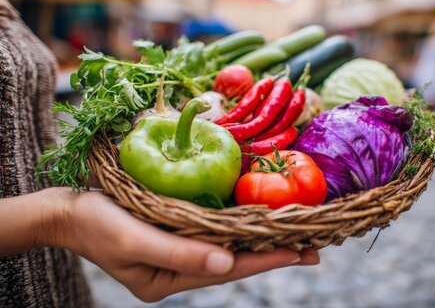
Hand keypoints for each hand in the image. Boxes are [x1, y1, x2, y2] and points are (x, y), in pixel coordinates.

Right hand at [52, 189, 318, 301]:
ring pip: (228, 246)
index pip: (227, 270)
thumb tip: (228, 261)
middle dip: (272, 253)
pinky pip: (214, 231)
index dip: (265, 259)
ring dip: (261, 240)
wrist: (65, 210)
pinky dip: (238, 226)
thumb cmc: (95, 224)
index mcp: (169, 279)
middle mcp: (179, 268)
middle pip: (234, 261)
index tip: (300, 251)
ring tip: (297, 237)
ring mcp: (177, 251)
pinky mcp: (173, 231)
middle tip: (313, 248)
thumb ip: (179, 252)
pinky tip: (257, 220)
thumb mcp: (134, 239)